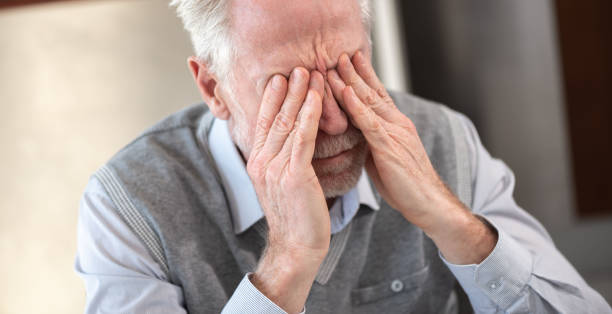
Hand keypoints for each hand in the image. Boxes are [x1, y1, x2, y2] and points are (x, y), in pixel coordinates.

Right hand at [246, 68, 328, 312]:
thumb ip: (281, 161)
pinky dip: (309, 115)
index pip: (263, 123)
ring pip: (288, 123)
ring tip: (309, 73)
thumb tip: (289, 142)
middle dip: (287, 90)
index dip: (271, 98)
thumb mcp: (281, 184)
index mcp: (257, 163)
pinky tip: (316, 98)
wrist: (297, 246)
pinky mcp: (293, 175)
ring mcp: (275, 168)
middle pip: (274, 117)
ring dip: (300, 95)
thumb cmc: (296, 216)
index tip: (280, 78)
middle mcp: (261, 162)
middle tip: (298, 67)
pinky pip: (302, 138)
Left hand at [327, 52, 495, 263]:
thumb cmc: (405, 186)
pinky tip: (346, 92)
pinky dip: (357, 106)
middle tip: (340, 53)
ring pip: (369, 102)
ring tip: (336, 63)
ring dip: (351, 81)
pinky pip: (370, 123)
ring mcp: (394, 133)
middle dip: (355, 72)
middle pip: (372, 91)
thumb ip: (371, 143)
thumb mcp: (384, 159)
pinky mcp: (389, 147)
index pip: (377, 95)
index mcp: (396, 126)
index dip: (363, 77)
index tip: (350, 60)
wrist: (428, 203)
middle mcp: (397, 124)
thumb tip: (355, 136)